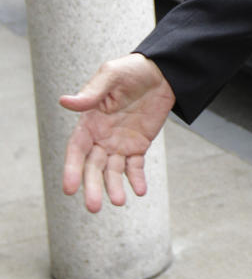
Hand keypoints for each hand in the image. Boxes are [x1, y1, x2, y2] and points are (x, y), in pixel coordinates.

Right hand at [60, 54, 174, 212]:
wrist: (160, 73)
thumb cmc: (130, 71)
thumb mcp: (110, 76)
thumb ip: (91, 93)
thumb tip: (65, 102)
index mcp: (89, 122)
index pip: (77, 150)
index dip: (72, 169)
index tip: (69, 189)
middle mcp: (101, 137)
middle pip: (94, 167)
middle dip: (92, 186)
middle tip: (93, 207)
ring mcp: (120, 143)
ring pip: (114, 171)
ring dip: (114, 187)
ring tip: (119, 201)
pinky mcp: (139, 145)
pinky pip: (136, 166)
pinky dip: (137, 178)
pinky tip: (140, 190)